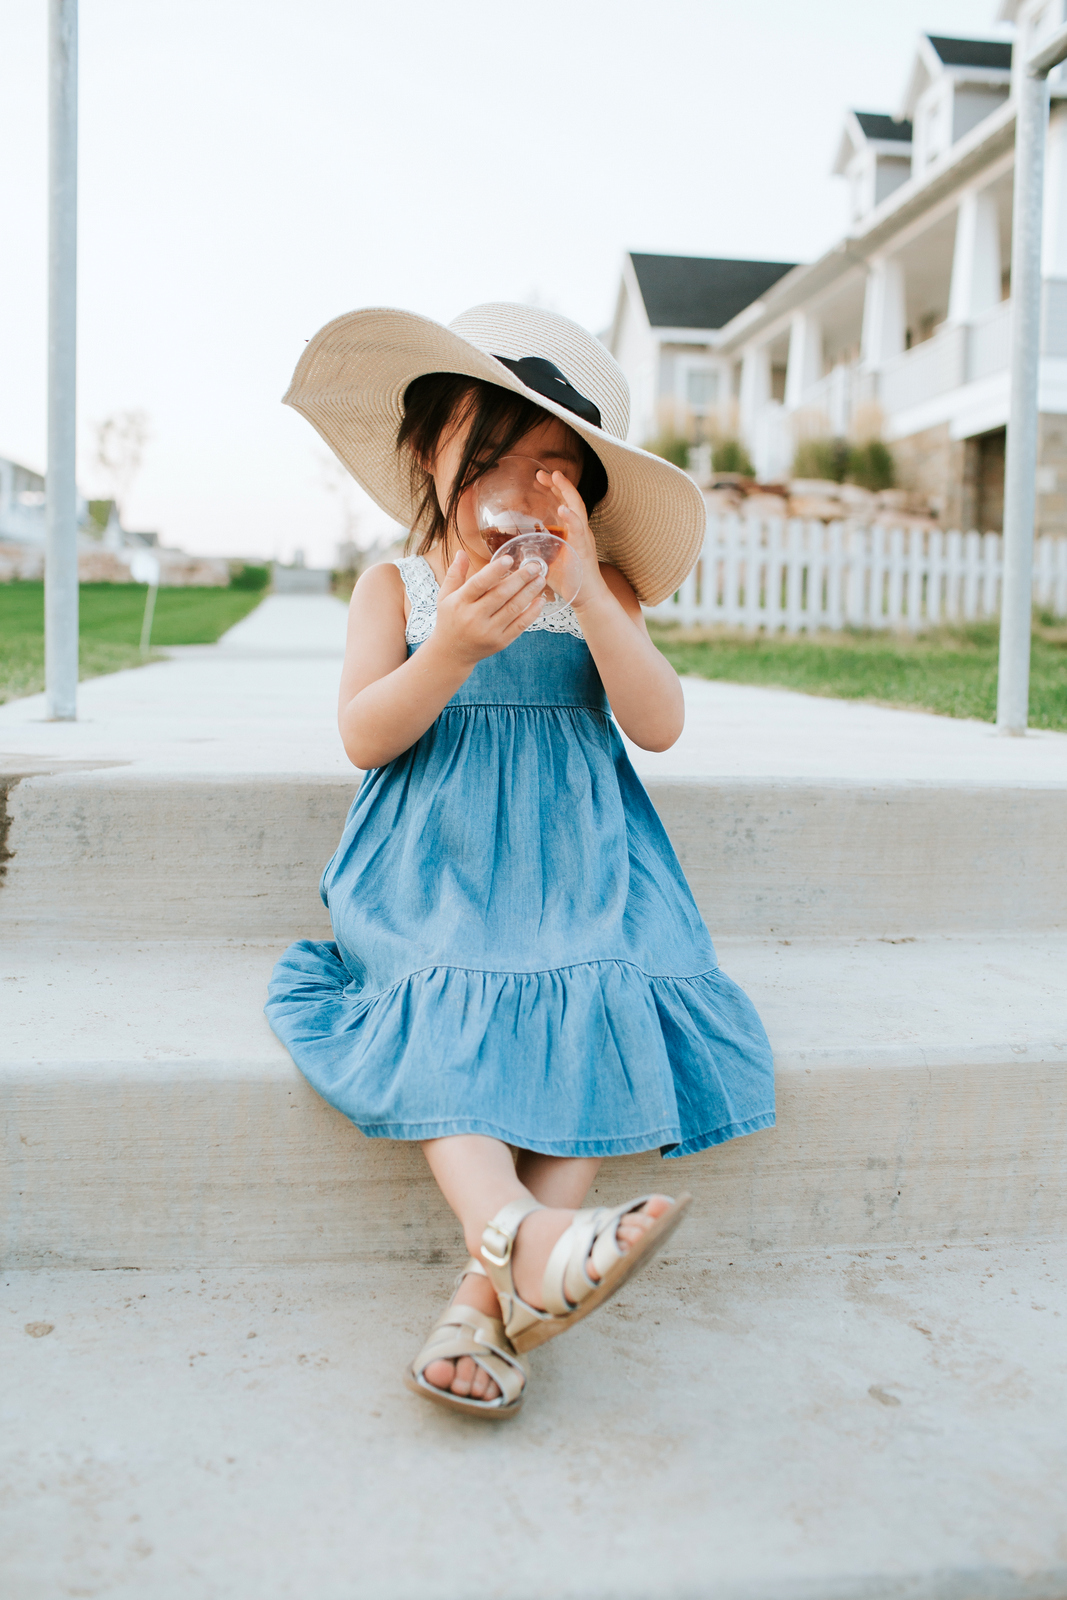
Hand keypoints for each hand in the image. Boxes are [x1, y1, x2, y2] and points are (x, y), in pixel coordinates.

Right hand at [430, 548, 545, 665]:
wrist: (452, 653)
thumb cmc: (449, 619)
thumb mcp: (445, 596)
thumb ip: (454, 574)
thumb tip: (461, 552)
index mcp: (460, 603)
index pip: (479, 584)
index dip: (495, 571)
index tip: (509, 559)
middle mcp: (473, 618)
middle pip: (501, 595)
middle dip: (520, 578)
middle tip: (535, 566)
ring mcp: (488, 632)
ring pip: (513, 608)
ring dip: (529, 592)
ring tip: (540, 579)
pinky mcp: (500, 642)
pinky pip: (519, 625)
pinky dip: (532, 613)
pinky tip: (540, 600)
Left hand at [536, 470, 609, 614]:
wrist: (588, 597)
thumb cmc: (570, 580)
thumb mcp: (549, 561)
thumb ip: (536, 552)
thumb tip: (516, 550)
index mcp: (572, 531)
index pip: (564, 503)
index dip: (554, 489)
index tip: (539, 478)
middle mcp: (580, 530)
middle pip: (571, 500)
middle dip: (558, 485)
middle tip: (543, 473)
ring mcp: (584, 538)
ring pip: (577, 509)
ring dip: (567, 492)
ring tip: (557, 479)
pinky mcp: (584, 549)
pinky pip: (579, 530)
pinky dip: (572, 518)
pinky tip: (563, 509)